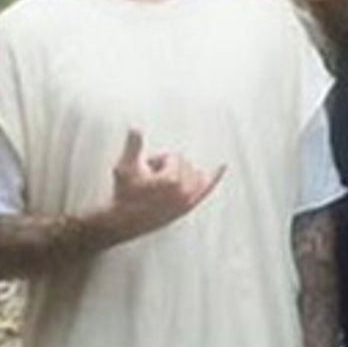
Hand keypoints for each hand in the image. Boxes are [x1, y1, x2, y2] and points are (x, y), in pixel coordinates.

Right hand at [94, 129, 225, 244]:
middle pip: (184, 163)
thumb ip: (133, 144)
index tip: (144, 174)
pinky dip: (215, 176)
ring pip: (193, 172)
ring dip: (180, 172)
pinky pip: (207, 188)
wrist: (124, 221)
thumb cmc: (124, 193)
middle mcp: (185, 191)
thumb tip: (136, 126)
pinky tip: (223, 165)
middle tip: (150, 180)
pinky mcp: (189, 206)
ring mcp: (189, 200)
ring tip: (162, 184)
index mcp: (172, 180)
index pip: (172, 156)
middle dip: (167, 167)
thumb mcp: (124, 167)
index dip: (155, 161)